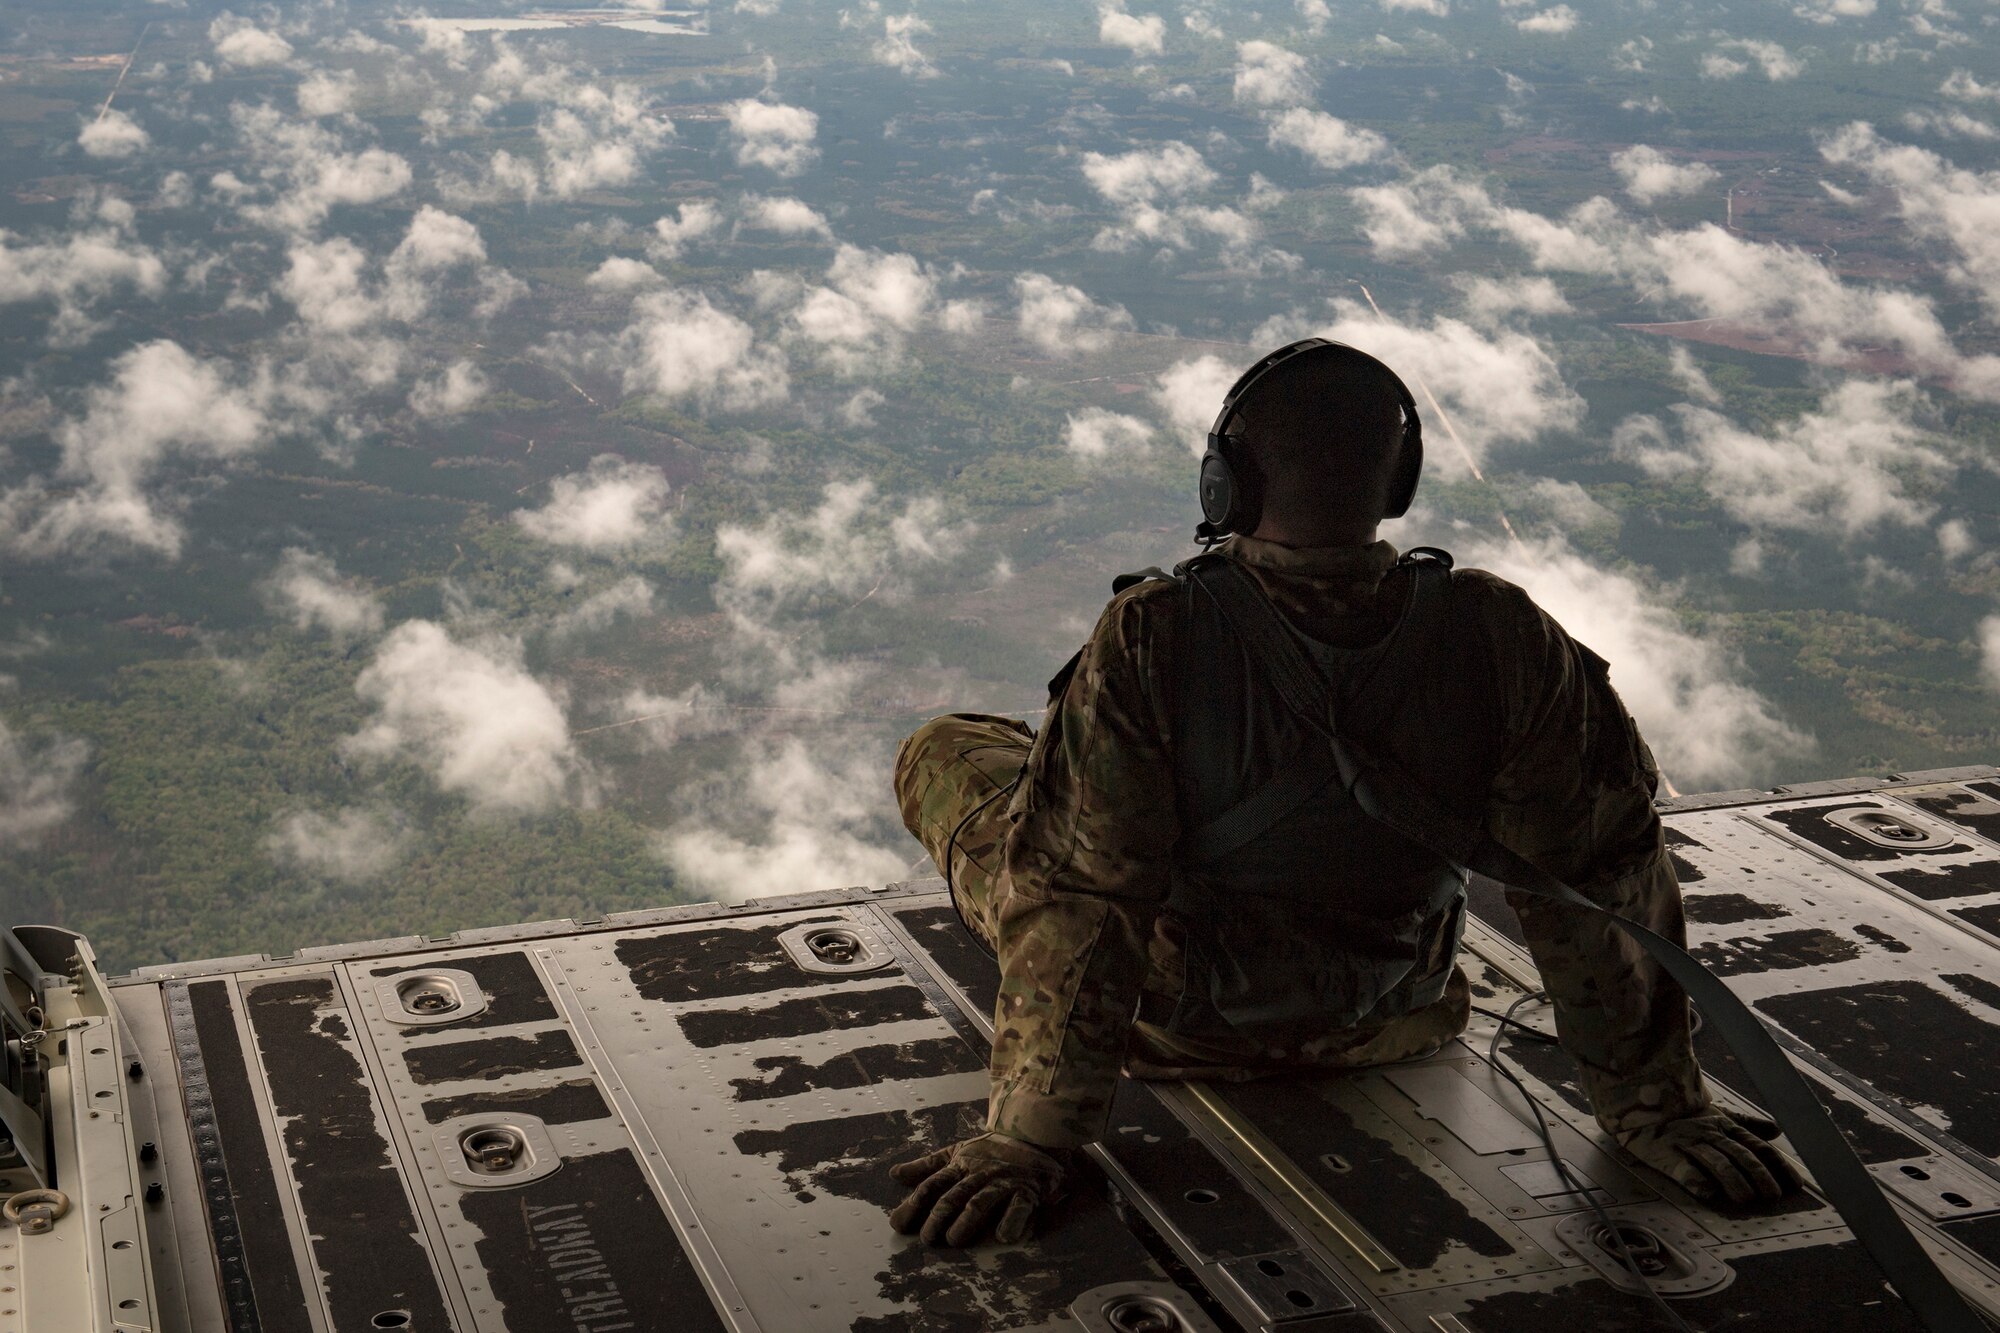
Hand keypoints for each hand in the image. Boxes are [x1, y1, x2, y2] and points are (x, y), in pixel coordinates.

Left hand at [887, 1132, 1068, 1245]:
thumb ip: (927, 1165)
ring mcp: (1002, 1181)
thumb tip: (894, 1174)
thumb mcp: (957, 1152)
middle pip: (953, 1196)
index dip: (914, 1204)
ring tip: (954, 1240)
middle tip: (927, 1239)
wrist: (1034, 1136)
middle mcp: (979, 1173)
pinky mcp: (1026, 1191)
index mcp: (960, 1164)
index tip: (897, 1223)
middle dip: (937, 1218)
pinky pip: (1019, 1206)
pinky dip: (1012, 1221)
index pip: (932, 1184)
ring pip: (980, 1202)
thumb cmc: (990, 1151)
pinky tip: (1003, 1236)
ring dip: (966, 1222)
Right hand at [1614, 1108, 1802, 1206]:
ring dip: (1733, 1180)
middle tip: (1773, 1196)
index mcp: (1726, 1126)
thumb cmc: (1683, 1114)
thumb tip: (1777, 1129)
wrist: (1639, 1105)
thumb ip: (1747, 1124)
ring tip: (1745, 1199)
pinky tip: (1707, 1193)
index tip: (1795, 1185)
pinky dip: (1696, 1180)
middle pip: (1742, 1155)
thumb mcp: (1718, 1113)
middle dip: (1760, 1176)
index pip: (1759, 1147)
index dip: (1778, 1165)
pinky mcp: (1667, 1154)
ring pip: (1717, 1161)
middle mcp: (1712, 1134)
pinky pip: (1683, 1168)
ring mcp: (1690, 1144)